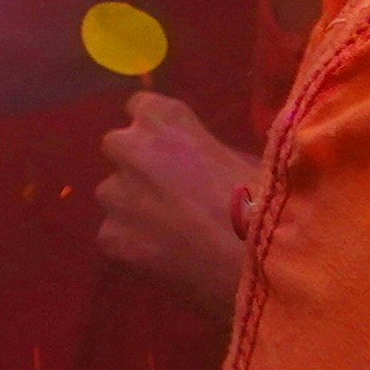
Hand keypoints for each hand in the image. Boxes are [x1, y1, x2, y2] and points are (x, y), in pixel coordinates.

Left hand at [94, 95, 257, 310]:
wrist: (256, 260)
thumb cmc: (261, 202)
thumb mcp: (237, 156)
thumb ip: (202, 149)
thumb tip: (197, 163)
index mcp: (161, 117)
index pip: (139, 107)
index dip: (156, 133)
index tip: (171, 152)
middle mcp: (127, 146)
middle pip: (118, 150)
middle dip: (137, 169)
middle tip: (169, 197)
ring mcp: (114, 193)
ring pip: (114, 197)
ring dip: (133, 210)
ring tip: (170, 235)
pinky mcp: (109, 237)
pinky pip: (114, 238)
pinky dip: (133, 248)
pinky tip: (165, 262)